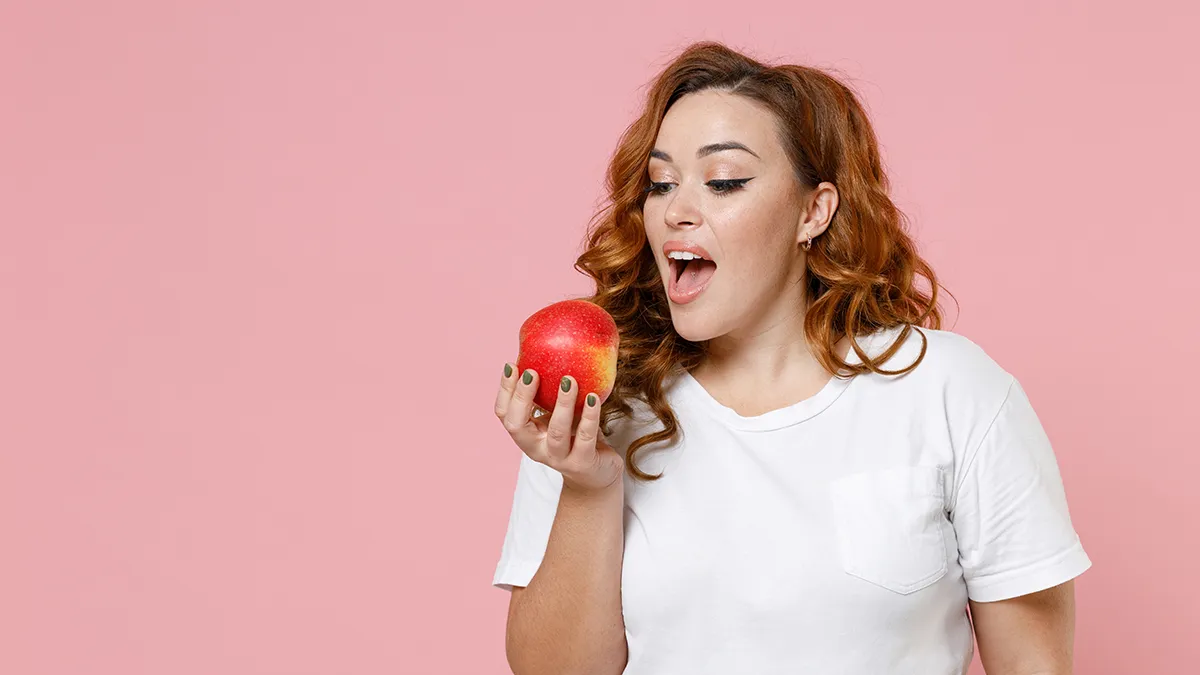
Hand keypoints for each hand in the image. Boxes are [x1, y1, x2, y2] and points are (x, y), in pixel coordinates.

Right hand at [494, 364, 623, 493]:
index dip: (504, 391)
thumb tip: (547, 350)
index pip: (504, 415)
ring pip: (556, 432)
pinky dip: (589, 416)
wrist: (596, 474)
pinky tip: (593, 397)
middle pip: (518, 426)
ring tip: (569, 380)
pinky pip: (585, 437)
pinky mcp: (582, 463)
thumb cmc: (575, 436)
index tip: (512, 364)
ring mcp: (559, 459)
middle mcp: (537, 449)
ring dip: (562, 404)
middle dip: (522, 398)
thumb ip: (551, 394)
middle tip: (532, 372)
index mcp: (526, 435)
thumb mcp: (559, 415)